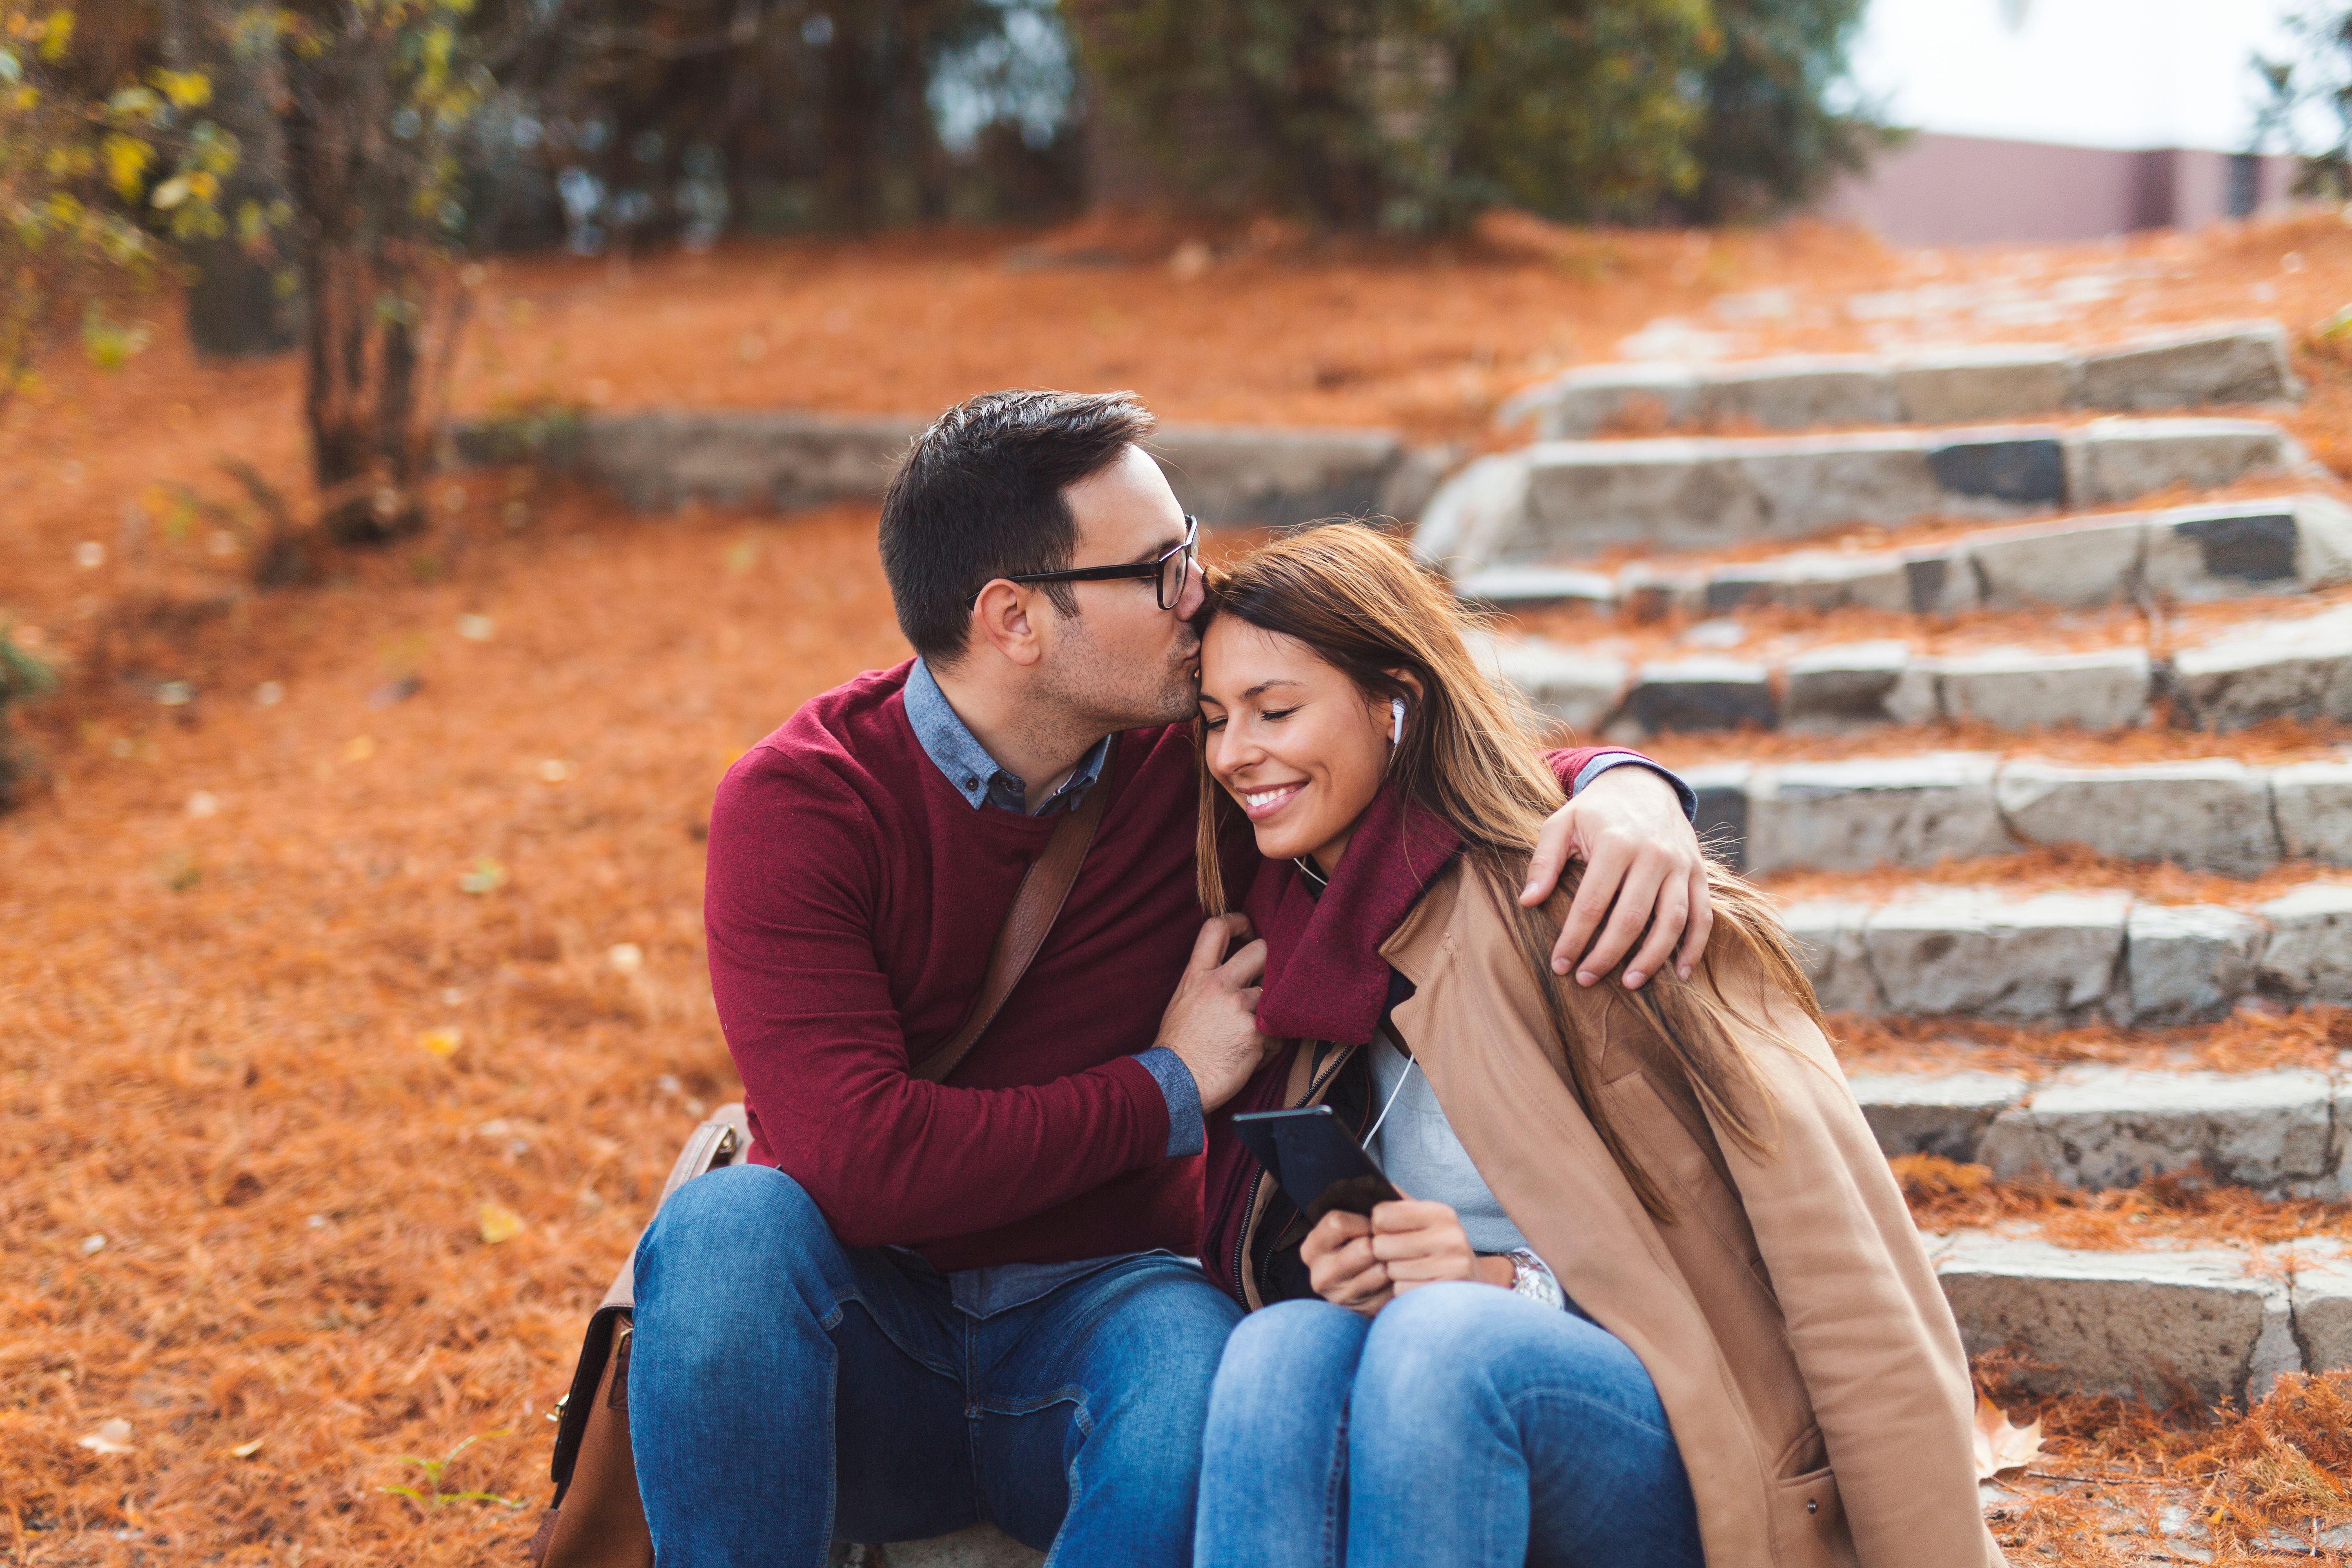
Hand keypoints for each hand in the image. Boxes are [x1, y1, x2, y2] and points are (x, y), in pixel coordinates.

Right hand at [1156, 914, 1276, 1110]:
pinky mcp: (1256, 1032)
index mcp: (1197, 975)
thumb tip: (1228, 974)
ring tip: (1252, 1035)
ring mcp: (1239, 1007)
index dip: (1238, 921)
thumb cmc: (1177, 1049)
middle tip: (1264, 983)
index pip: (1217, 928)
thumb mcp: (1182, 1002)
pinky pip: (1277, 1032)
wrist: (1174, 1084)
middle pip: (1261, 949)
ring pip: (1273, 994)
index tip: (1248, 929)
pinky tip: (1252, 1056)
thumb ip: (1205, 983)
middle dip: (1269, 963)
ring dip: (1269, 1014)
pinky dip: (1270, 1046)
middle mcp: (1219, 984)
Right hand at [1302, 1209, 1392, 1315]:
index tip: (1375, 1223)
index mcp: (1314, 1245)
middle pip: (1361, 1249)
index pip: (1337, 1221)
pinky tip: (1399, 1275)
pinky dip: (1399, 1280)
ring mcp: (1339, 1295)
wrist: (1370, 1286)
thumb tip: (1378, 1182)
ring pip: (1378, 1271)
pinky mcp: (1361, 1311)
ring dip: (1393, 1261)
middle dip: (1381, 1243)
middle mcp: (1319, 1273)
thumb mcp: (1357, 1223)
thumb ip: (1365, 1202)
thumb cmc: (1365, 1245)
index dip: (1363, 1220)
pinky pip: (1389, 1291)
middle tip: (1390, 1242)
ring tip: (1397, 1257)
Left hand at [1368, 1199, 1511, 1294]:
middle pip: (1381, 1245)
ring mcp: (1450, 1267)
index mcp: (1441, 1213)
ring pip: (1390, 1270)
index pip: (1382, 1215)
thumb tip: (1370, 1183)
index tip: (1386, 1229)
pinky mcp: (1444, 1293)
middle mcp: (1449, 1238)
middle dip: (1384, 1251)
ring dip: (1395, 1272)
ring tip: (1413, 1268)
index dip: (1377, 1224)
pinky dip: (1404, 1289)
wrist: (1473, 1282)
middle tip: (1399, 1253)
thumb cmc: (1440, 1245)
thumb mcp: (1427, 1218)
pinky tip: (1418, 1283)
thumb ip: (1400, 1203)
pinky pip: (1401, 1291)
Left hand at [1521, 765, 1712, 990]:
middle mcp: (1652, 854)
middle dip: (1607, 955)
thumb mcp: (1561, 823)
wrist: (1643, 784)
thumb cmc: (1595, 811)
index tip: (1559, 965)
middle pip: (1631, 918)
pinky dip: (1694, 946)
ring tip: (1630, 983)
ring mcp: (1680, 865)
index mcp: (1615, 842)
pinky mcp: (1698, 872)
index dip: (1574, 939)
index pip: (1592, 903)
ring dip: (1652, 957)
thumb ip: (1543, 861)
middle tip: (1586, 979)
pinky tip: (1679, 973)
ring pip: (1672, 920)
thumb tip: (1527, 902)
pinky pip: (1702, 915)